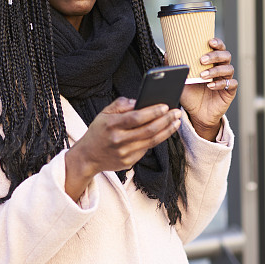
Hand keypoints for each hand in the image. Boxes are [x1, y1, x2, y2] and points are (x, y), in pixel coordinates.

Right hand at [64, 97, 181, 199]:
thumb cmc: (98, 131)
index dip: (152, 112)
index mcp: (111, 125)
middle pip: (148, 130)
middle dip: (165, 120)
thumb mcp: (104, 113)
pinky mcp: (128, 162)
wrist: (87, 157)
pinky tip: (164, 132)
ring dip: (167, 131)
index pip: (136, 118)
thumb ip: (121, 104)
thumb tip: (139, 101)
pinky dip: (157, 140)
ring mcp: (124, 153)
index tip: (165, 106)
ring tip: (176, 122)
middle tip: (176, 112)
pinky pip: (146, 149)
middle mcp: (118, 140)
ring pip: (151, 141)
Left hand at [179, 37, 236, 140]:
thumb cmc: (190, 94)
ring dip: (215, 70)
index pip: (219, 48)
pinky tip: (210, 86)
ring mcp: (226, 79)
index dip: (217, 43)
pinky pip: (231, 84)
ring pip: (228, 69)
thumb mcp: (180, 80)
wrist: (196, 114)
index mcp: (212, 62)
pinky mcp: (229, 91)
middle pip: (225, 56)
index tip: (209, 41)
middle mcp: (221, 68)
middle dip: (215, 55)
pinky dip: (221, 84)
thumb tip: (167, 53)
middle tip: (202, 60)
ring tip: (203, 75)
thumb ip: (175, 67)